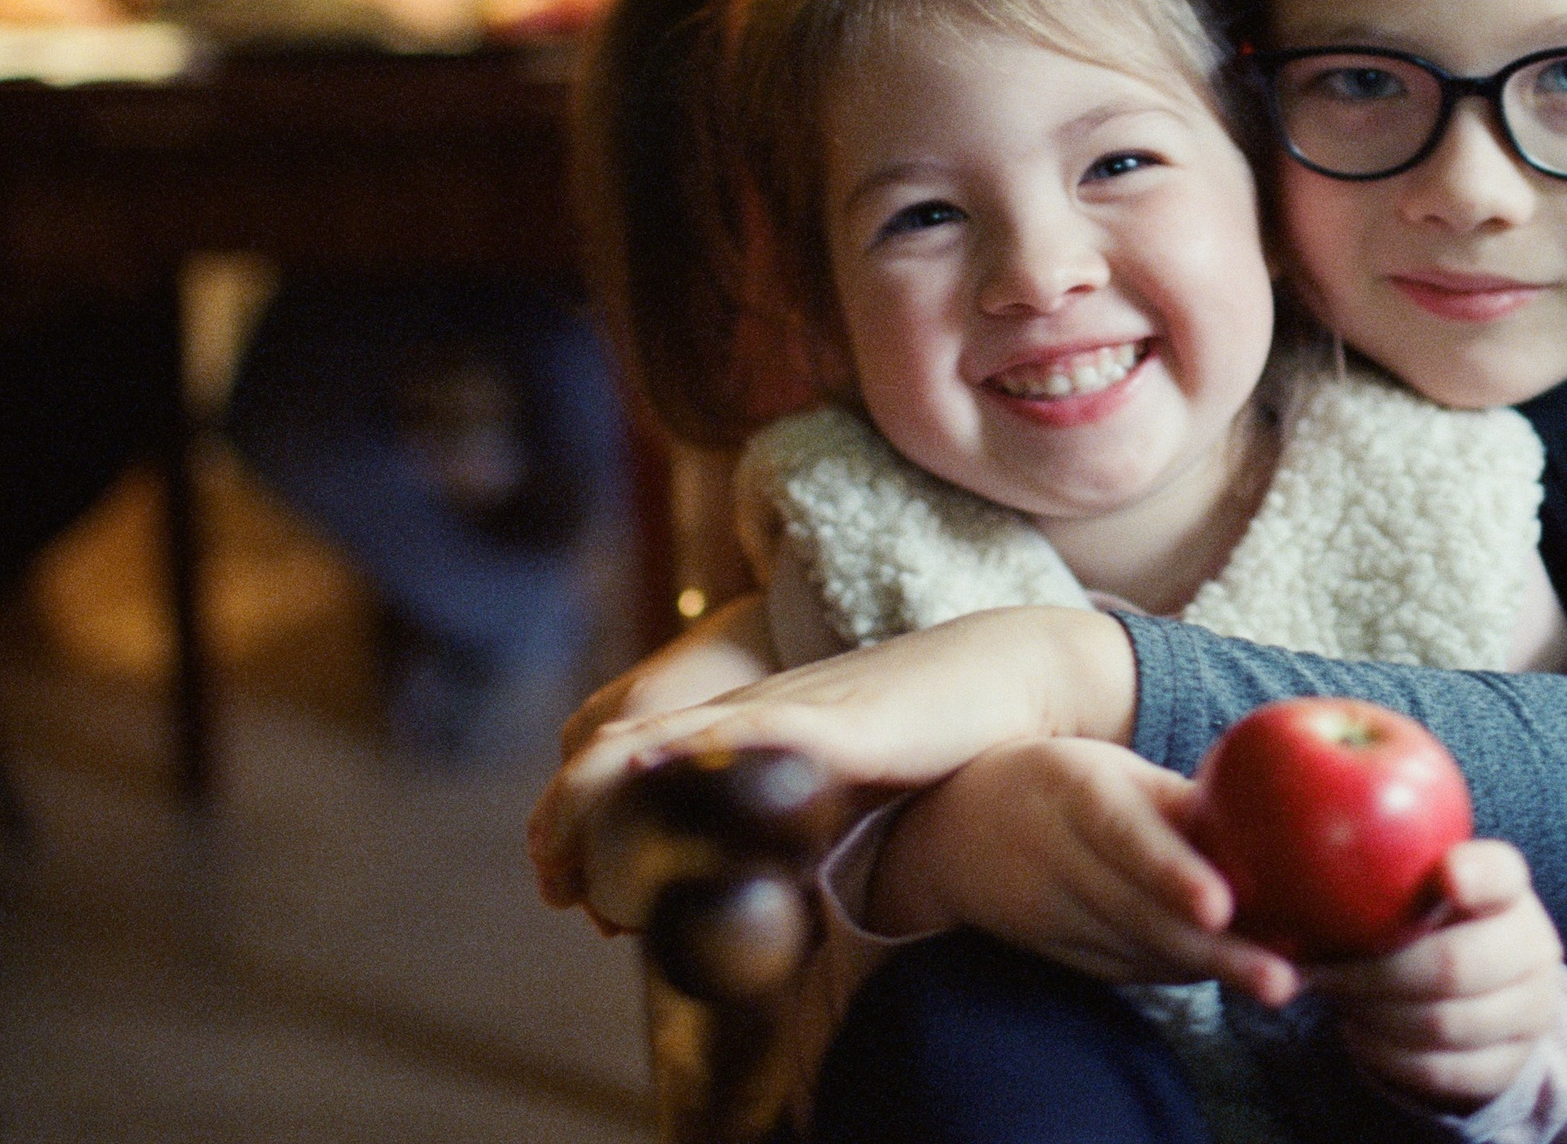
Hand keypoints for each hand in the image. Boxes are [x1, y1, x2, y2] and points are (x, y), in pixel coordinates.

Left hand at [530, 606, 1134, 912]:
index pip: (632, 752)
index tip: (564, 882)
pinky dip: (685, 771)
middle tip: (556, 883)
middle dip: (568, 817)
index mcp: (749, 724)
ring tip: (575, 870)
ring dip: (599, 802)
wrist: (1009, 672)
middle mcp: (751, 710)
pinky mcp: (830, 727)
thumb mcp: (846, 783)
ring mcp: (786, 711)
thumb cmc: (936, 735)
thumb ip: (796, 822)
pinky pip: (741, 744)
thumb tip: (762, 893)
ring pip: (656, 741)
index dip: (579, 811)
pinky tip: (653, 793)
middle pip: (620, 745)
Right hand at [870, 738, 1298, 1005]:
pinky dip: (1182, 972)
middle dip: (1217, 954)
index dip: (1172, 875)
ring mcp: (1055, 918)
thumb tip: (1272, 818)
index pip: (1126, 839)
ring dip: (1210, 972)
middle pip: (1145, 916)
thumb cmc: (1057, 784)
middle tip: (1282, 981)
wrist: (949, 833)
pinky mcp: (1060, 955)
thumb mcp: (1109, 770)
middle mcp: (1060, 860)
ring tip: (1279, 983)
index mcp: (1075, 796)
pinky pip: (1130, 968)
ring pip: (1140, 953)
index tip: (1220, 906)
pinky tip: (1233, 973)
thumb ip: (1180, 800)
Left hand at [1303, 841, 1564, 1112]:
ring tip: (1337, 997)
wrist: (1476, 986)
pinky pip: (1439, 1069)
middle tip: (1322, 970)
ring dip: (1374, 1015)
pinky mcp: (1512, 1062)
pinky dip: (1386, 1054)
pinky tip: (1357, 1030)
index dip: (1476, 875)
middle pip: (1453, 966)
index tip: (1448, 876)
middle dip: (1374, 974)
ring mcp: (1530, 1008)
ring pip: (1441, 1025)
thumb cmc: (1419, 916)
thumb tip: (1278, 925)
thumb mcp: (1404, 883)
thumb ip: (1363, 878)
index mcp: (1505, 885)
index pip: (1499, 872)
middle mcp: (1531, 943)